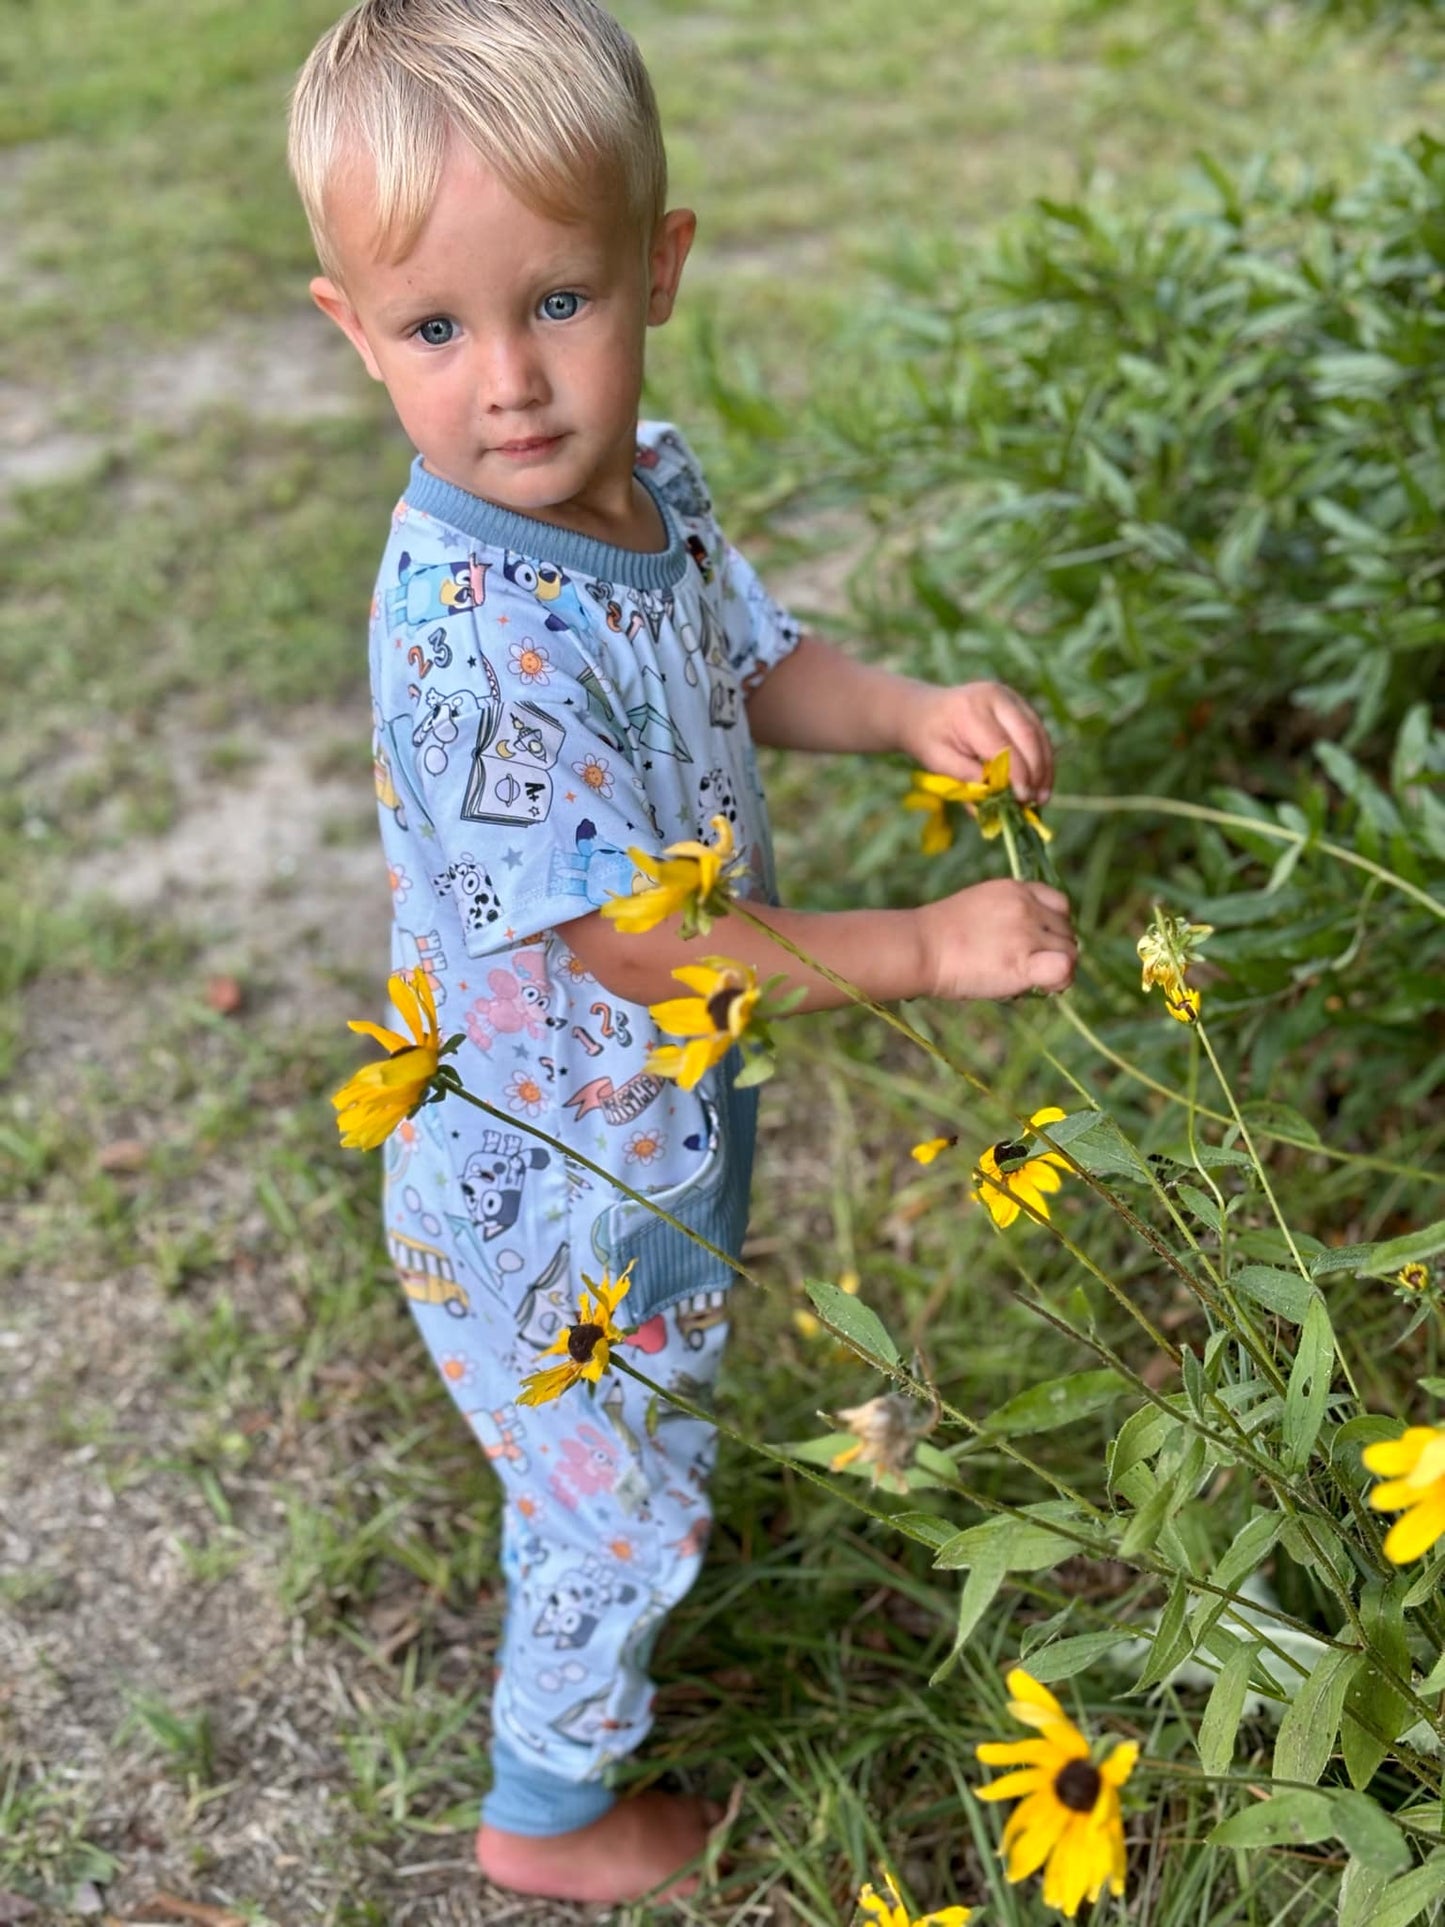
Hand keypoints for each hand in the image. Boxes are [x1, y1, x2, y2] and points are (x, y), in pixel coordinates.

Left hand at [899, 679, 1052, 804]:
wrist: (922, 710)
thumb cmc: (929, 738)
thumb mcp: (938, 761)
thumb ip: (967, 778)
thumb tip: (996, 801)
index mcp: (972, 711)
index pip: (1004, 746)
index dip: (1018, 775)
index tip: (1023, 799)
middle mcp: (996, 697)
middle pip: (1028, 736)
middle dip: (1037, 771)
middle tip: (1037, 800)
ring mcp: (1010, 697)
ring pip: (1038, 733)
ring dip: (1045, 766)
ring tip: (1043, 796)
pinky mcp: (1018, 704)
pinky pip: (1037, 731)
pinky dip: (1042, 757)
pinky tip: (1040, 780)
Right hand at [916, 879, 1076, 1001]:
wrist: (920, 947)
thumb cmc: (940, 934)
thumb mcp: (980, 906)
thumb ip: (1011, 915)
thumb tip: (1034, 943)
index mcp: (1016, 889)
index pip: (1060, 904)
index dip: (1054, 927)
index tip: (1038, 942)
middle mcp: (1027, 907)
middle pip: (1066, 932)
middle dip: (1054, 951)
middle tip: (1029, 968)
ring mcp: (1026, 933)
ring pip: (1070, 953)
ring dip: (1058, 968)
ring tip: (1030, 980)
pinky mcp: (1023, 961)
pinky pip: (1064, 968)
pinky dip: (1061, 980)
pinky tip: (1044, 987)